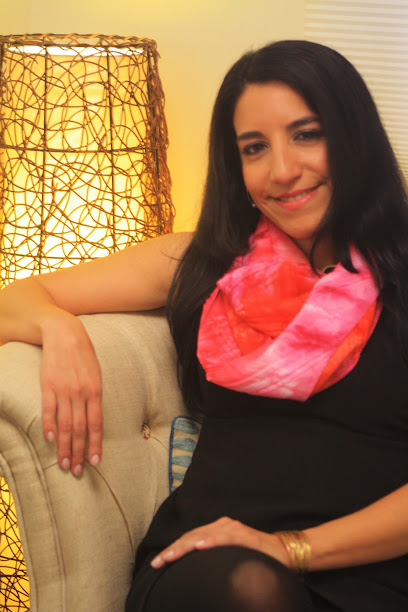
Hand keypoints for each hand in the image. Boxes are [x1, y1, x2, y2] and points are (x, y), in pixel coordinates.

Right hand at [40, 312, 102, 475]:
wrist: (64, 333)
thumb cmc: (84, 354)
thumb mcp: (96, 374)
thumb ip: (95, 396)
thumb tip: (94, 418)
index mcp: (95, 391)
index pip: (96, 424)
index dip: (95, 444)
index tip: (94, 461)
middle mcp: (80, 393)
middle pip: (80, 429)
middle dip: (78, 452)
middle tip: (76, 470)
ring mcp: (63, 389)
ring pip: (64, 424)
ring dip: (64, 446)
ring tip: (63, 463)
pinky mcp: (48, 385)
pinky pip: (48, 409)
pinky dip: (50, 425)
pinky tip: (51, 439)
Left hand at [150, 517, 288, 568]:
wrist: (284, 552)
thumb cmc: (256, 558)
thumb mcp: (230, 559)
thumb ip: (214, 561)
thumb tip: (195, 574)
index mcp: (217, 531)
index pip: (190, 539)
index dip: (173, 550)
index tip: (157, 563)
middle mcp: (222, 526)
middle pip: (192, 537)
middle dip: (173, 550)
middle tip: (157, 562)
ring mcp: (232, 528)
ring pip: (203, 536)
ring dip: (184, 547)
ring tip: (169, 556)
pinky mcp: (243, 535)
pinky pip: (223, 538)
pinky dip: (210, 542)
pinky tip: (199, 547)